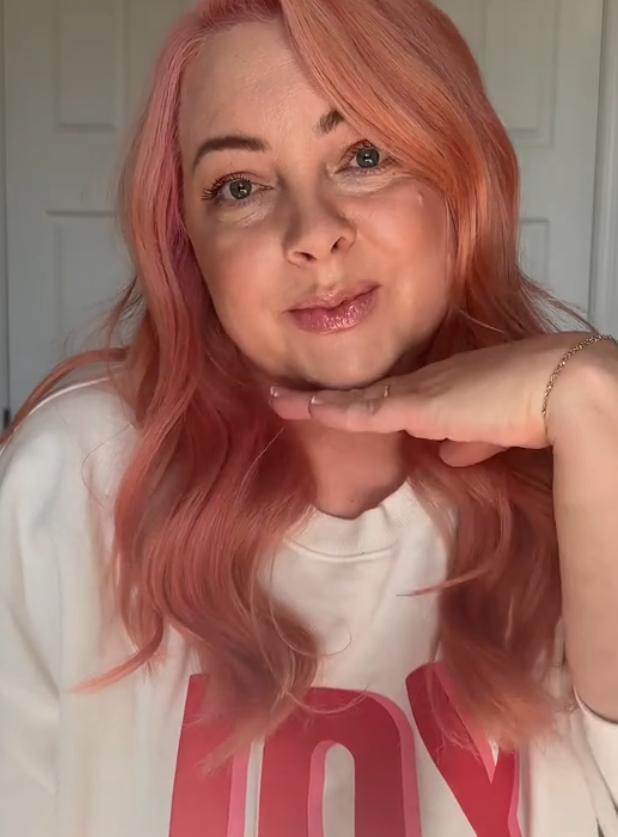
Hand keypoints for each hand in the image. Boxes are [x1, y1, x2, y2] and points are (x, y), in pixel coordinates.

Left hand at [269, 334, 600, 467]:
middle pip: (365, 392)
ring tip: (277, 400)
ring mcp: (419, 392)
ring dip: (314, 403)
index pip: (392, 395)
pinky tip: (295, 409)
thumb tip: (450, 453)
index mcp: (445, 388)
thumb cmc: (538, 406)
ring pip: (354, 398)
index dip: (359, 399)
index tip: (332, 402)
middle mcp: (426, 383)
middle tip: (288, 395)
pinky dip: (325, 411)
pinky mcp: (417, 405)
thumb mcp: (497, 430)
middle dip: (327, 396)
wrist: (560, 389)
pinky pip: (358, 410)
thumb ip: (471, 442)